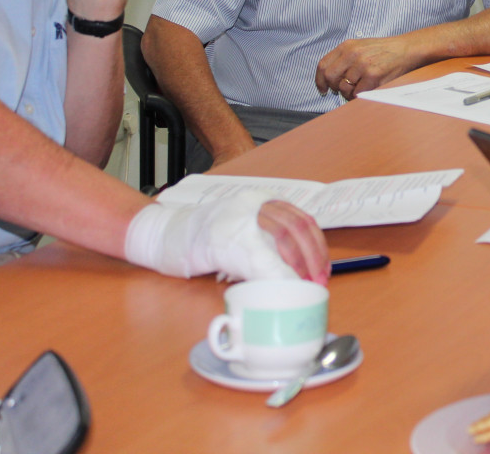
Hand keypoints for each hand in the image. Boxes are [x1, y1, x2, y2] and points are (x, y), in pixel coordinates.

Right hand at [124, 193, 328, 283]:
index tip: (323, 269)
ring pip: (281, 242)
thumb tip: (302, 264)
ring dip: (296, 269)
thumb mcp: (243, 227)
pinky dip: (275, 277)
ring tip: (300, 287)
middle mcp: (254, 204)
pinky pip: (259, 260)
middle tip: (316, 282)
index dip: (318, 248)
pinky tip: (279, 289)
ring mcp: (239, 220)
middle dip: (312, 259)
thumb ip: (270, 237)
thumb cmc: (206, 237)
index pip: (302, 220)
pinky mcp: (225, 240)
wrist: (166, 235)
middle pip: (296, 229)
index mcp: (262, 200)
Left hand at [315, 34, 419, 99]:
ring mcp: (362, 65)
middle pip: (330, 77)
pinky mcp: (373, 76)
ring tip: (358, 89)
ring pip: (344, 88)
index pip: (323, 65)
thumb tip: (330, 77)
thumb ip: (344, 58)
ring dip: (349, 93)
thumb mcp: (360, 46)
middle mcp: (352, 54)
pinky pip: (358, 93)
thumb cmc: (384, 50)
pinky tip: (366, 91)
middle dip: (334, 87)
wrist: (405, 49)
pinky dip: (359, 95)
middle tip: (342, 90)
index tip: (323, 88)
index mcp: (347, 46)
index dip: (320, 80)